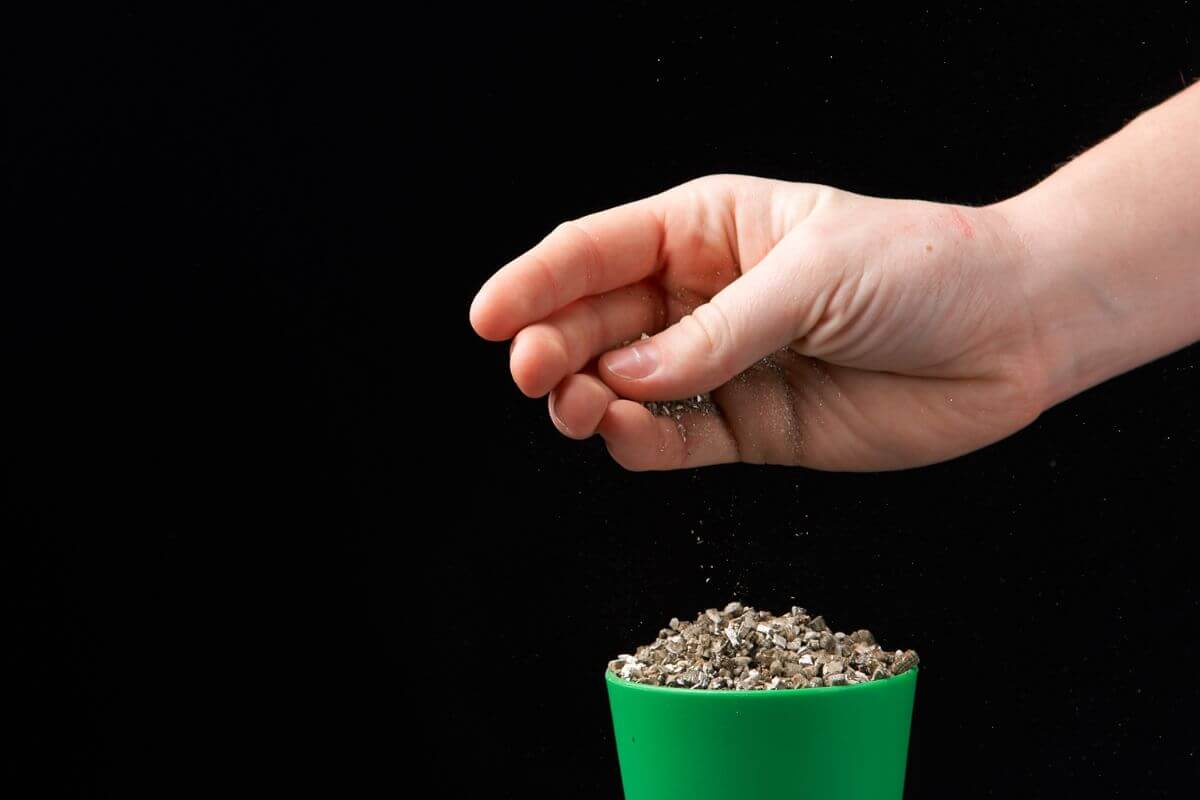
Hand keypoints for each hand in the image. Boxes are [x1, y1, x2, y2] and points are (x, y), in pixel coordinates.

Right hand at [470, 174, 1048, 470]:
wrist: (1014, 332)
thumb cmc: (924, 269)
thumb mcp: (812, 276)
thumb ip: (717, 332)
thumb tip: (627, 372)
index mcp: (711, 229)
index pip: (600, 250)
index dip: (537, 282)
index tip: (490, 317)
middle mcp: (705, 296)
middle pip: (599, 320)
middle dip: (555, 345)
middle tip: (532, 373)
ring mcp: (724, 363)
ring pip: (624, 382)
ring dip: (586, 397)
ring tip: (575, 407)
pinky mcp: (752, 425)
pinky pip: (676, 438)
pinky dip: (640, 441)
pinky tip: (623, 434)